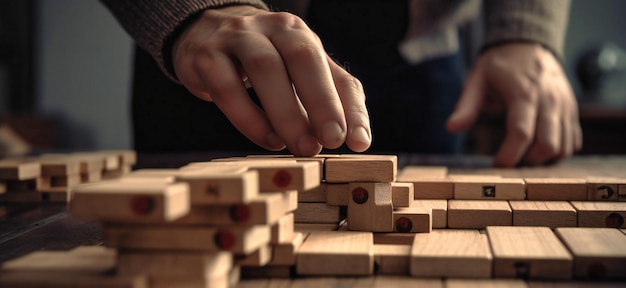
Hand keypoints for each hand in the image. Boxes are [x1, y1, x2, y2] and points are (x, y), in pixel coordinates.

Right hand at [172, 5, 370, 155]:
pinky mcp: (206, 57)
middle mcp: (272, 28)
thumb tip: (356, 138)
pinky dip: (249, 119)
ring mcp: (236, 39)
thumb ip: (330, 99)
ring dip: (286, 114)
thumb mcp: (299, 73)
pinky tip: (268, 141)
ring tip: (301, 147)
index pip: (336, 72)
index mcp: (300, 35)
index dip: (350, 109)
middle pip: (302, 58)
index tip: (359, 142)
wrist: (205, 34)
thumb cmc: (264, 60)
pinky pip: (227, 88)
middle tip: (331, 141)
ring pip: (264, 69)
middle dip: (321, 102)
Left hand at [446, 43, 581, 166]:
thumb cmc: (498, 65)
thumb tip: (451, 128)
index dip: (509, 155)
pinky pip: (573, 140)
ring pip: (563, 146)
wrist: (528, 43)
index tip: (496, 165)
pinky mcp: (571, 109)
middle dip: (528, 162)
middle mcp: (549, 99)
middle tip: (510, 162)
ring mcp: (564, 105)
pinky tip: (538, 149)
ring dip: (543, 160)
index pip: (521, 133)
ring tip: (522, 157)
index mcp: (524, 92)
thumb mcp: (476, 80)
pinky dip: (558, 152)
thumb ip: (466, 106)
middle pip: (547, 145)